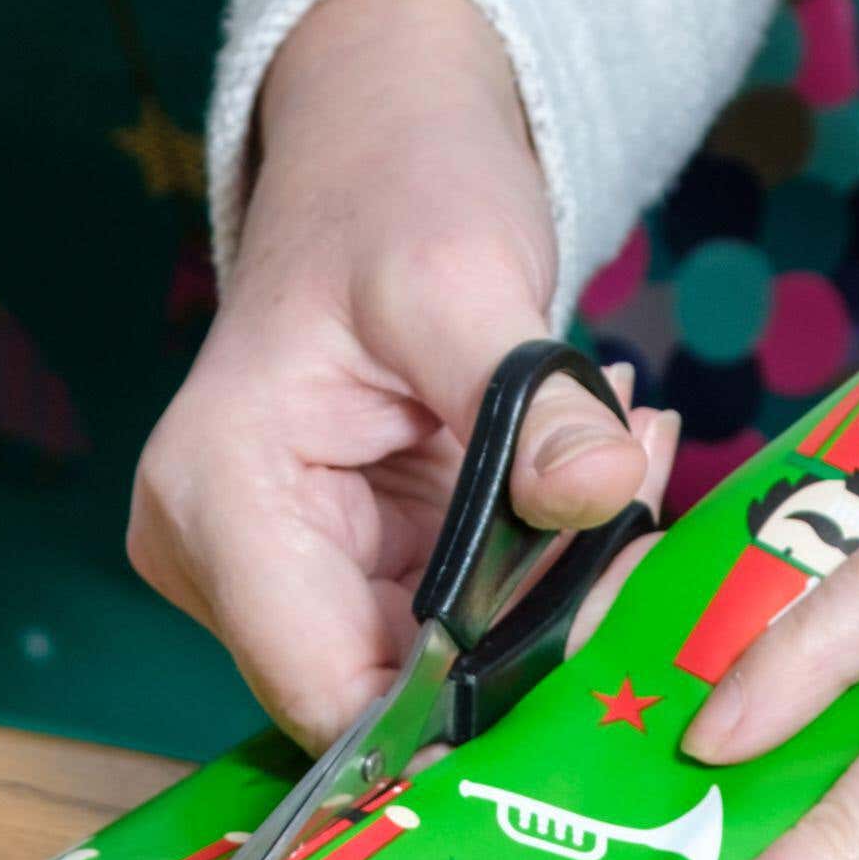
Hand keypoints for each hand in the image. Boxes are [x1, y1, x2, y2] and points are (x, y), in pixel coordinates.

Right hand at [130, 0, 674, 745]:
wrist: (383, 148)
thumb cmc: (395, 190)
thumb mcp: (464, 276)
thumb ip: (528, 400)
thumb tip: (601, 490)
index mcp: (217, 502)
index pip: (333, 698)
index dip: (469, 711)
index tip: (606, 632)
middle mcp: (224, 563)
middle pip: (396, 692)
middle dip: (540, 630)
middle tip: (641, 495)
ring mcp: (280, 574)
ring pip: (443, 666)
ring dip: (555, 592)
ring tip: (623, 452)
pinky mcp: (344, 571)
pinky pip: (458, 624)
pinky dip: (539, 569)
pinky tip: (586, 469)